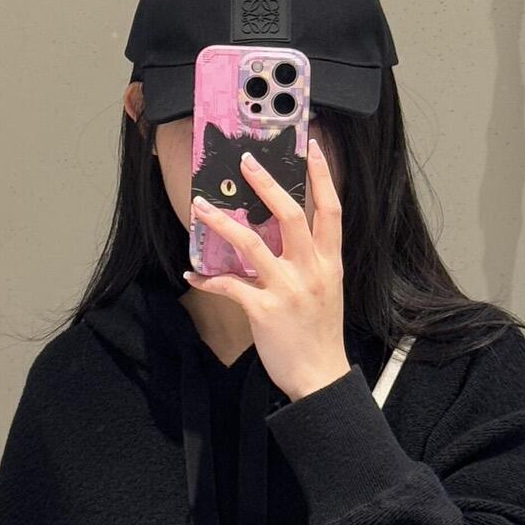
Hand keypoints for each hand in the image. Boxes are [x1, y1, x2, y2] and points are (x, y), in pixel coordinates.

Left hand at [184, 138, 352, 403]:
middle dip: (267, 184)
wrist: (320, 376)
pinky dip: (208, 278)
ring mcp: (288, 289)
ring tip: (202, 207)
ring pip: (252, 244)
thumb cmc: (320, 334)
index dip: (322, 176)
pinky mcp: (265, 310)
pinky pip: (230, 285)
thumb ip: (310, 262)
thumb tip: (283, 238)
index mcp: (329, 263)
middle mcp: (311, 270)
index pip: (331, 209)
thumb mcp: (326, 290)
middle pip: (290, 215)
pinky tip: (193, 274)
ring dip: (222, 223)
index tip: (310, 147)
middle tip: (246, 162)